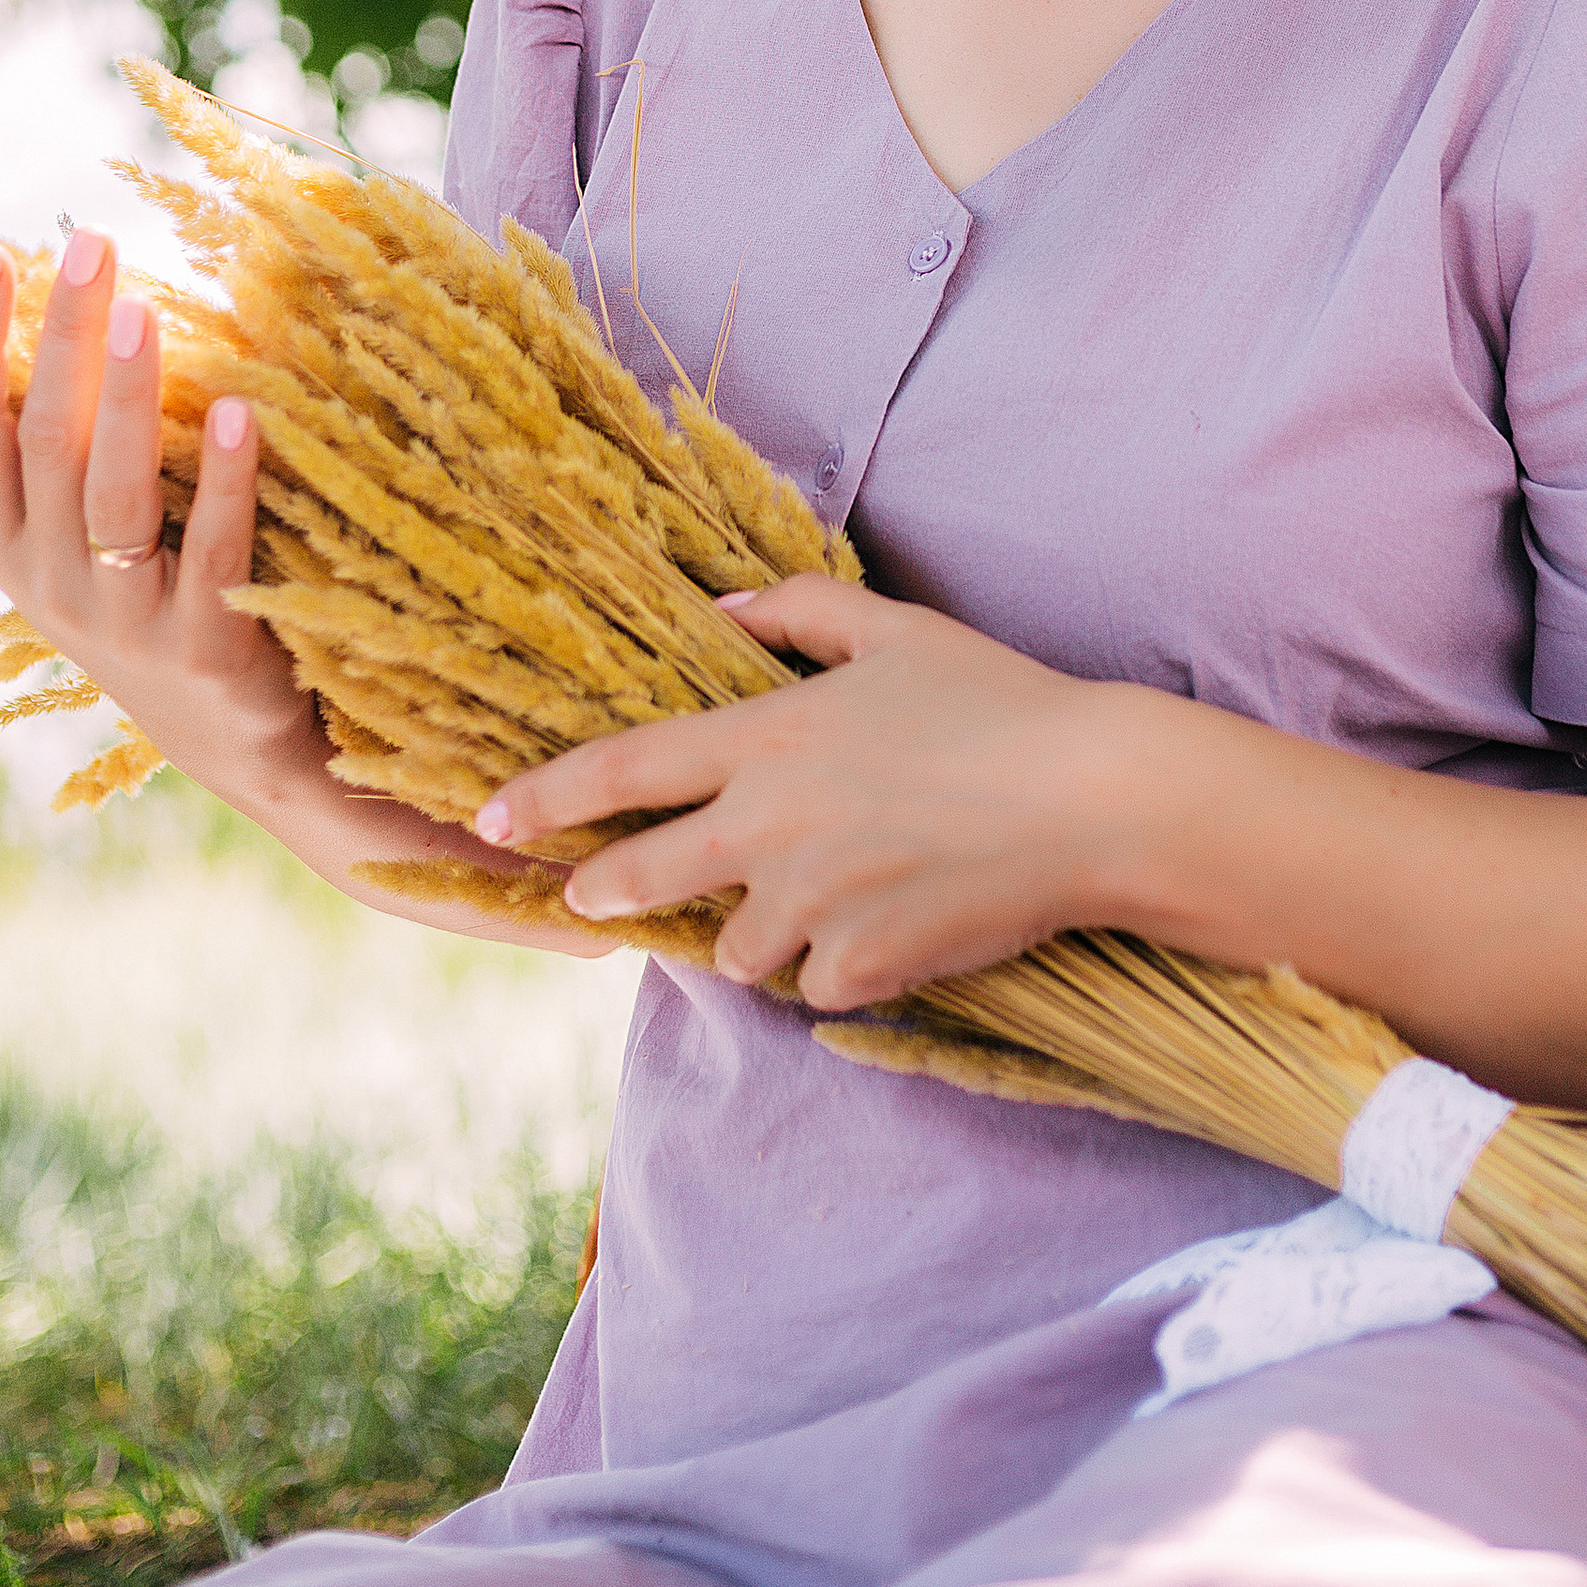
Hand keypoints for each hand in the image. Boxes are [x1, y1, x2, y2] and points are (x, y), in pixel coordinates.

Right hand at [0, 230, 314, 809]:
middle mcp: (51, 578)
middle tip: (88, 245)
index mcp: (4, 542)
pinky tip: (243, 410)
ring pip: (114, 499)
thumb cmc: (109, 603)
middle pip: (44, 449)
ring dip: (126, 401)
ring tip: (141, 311)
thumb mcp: (14, 548)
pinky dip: (224, 480)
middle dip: (61, 343)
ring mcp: (126, 615)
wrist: (216, 729)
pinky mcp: (208, 643)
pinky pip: (211, 551)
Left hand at [470, 575, 1146, 1009]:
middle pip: (644, 876)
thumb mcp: (895, 628)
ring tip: (807, 899)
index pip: (623, 770)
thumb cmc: (997, 699)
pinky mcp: (862, 966)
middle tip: (592, 891)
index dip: (546, 797)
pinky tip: (884, 927)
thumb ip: (798, 609)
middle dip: (605, 886)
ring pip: (737, 947)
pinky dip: (837, 966)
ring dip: (755, 930)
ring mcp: (812, 903)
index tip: (494, 817)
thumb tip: (726, 603)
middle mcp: (770, 826)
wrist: (1092, 800)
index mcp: (768, 737)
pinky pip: (818, 983)